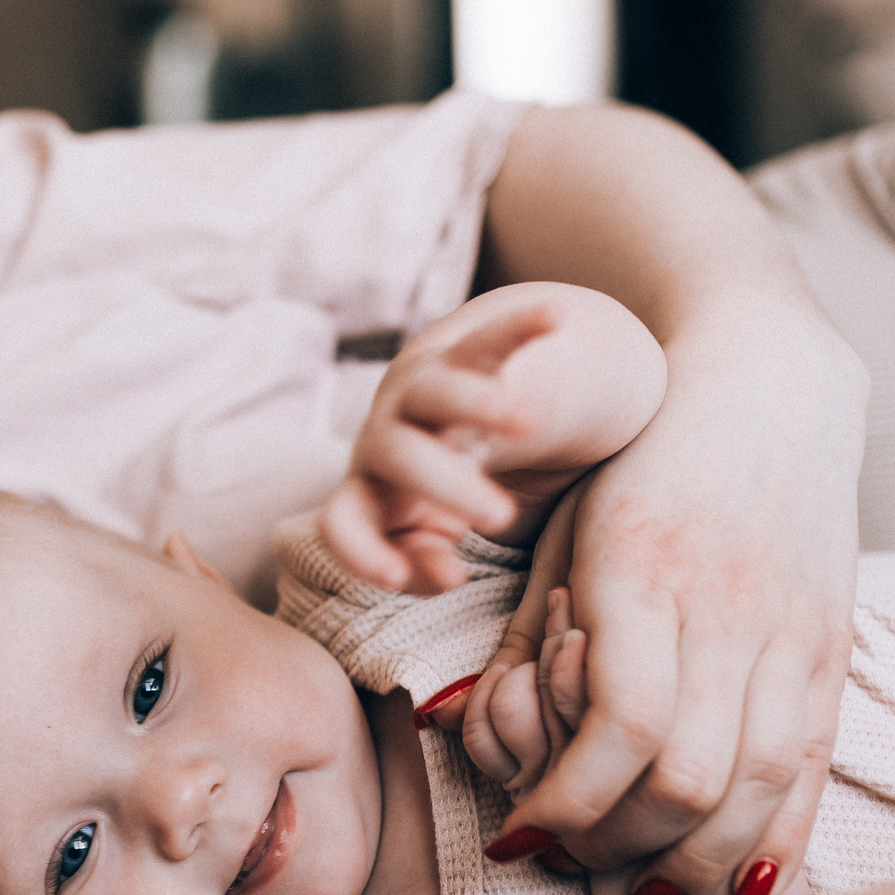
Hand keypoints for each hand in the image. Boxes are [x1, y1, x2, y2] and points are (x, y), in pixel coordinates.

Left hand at [320, 283, 667, 595]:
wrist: (440, 416)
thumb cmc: (430, 495)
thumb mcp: (426, 535)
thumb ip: (426, 563)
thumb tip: (447, 576)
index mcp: (369, 490)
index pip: (341, 520)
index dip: (358, 551)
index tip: (395, 579)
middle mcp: (386, 437)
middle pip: (397, 452)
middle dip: (445, 486)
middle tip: (499, 517)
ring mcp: (422, 393)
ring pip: (438, 389)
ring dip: (480, 404)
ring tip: (531, 424)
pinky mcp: (463, 355)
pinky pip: (489, 336)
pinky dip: (520, 325)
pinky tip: (553, 316)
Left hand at [482, 303, 863, 894]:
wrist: (768, 386)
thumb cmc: (640, 462)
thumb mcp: (561, 534)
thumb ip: (519, 641)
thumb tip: (453, 731)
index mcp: (644, 574)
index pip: (622, 728)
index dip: (567, 804)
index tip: (519, 835)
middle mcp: (729, 611)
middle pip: (689, 779)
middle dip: (618, 847)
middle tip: (566, 866)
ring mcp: (794, 634)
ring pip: (758, 787)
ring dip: (695, 867)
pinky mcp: (834, 652)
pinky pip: (815, 771)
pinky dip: (779, 843)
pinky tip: (739, 892)